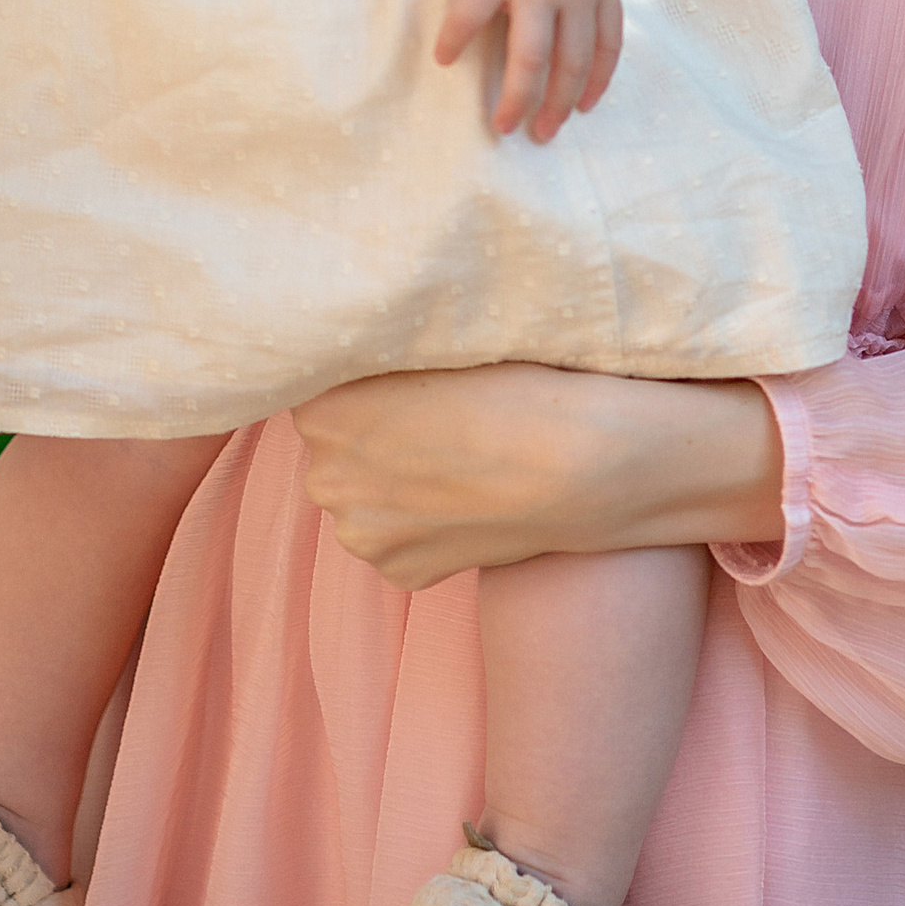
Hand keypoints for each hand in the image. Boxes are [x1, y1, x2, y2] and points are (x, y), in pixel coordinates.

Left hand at [290, 364, 784, 587]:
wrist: (587, 460)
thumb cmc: (524, 378)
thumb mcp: (440, 335)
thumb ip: (380, 342)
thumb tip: (356, 340)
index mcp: (324, 402)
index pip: (316, 379)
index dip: (362, 374)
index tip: (406, 373)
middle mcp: (323, 470)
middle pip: (333, 439)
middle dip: (370, 429)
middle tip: (442, 414)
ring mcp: (359, 530)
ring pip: (362, 491)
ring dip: (393, 478)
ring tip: (463, 457)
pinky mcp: (397, 571)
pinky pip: (395, 535)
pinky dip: (422, 520)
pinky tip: (469, 497)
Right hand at [436, 0, 622, 138]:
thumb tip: (579, 14)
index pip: (607, 45)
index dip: (597, 81)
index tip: (586, 108)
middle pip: (571, 62)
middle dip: (558, 105)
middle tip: (542, 133)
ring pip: (530, 59)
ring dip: (517, 98)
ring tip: (503, 125)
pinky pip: (471, 21)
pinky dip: (456, 43)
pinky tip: (445, 59)